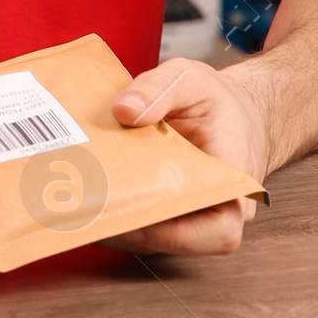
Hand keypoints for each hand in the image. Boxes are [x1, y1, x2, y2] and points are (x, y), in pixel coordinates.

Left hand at [108, 59, 269, 256]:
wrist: (232, 109)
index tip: (133, 216)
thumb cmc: (217, 100)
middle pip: (179, 239)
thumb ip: (157, 88)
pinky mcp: (172, 212)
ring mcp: (195, 216)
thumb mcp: (189, 78)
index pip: (218, 230)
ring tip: (80, 204)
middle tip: (89, 209)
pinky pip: (148, 222)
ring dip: (120, 225)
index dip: (176, 233)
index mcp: (236, 181)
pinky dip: (120, 212)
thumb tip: (124, 110)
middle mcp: (219, 210)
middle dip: (132, 228)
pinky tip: (90, 196)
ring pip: (158, 237)